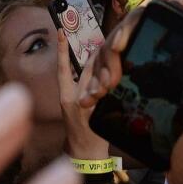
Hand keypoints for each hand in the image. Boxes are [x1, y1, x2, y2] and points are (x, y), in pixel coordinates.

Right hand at [57, 29, 106, 158]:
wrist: (85, 151)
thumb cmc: (81, 126)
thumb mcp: (76, 104)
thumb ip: (83, 86)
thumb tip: (94, 64)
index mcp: (65, 95)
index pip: (62, 68)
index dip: (62, 50)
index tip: (61, 32)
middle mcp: (73, 99)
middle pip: (87, 70)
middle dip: (98, 56)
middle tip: (108, 43)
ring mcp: (86, 106)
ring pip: (100, 80)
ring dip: (110, 72)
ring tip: (118, 62)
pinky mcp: (99, 113)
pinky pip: (109, 94)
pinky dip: (115, 86)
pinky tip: (122, 81)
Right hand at [80, 7, 182, 183]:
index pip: (170, 23)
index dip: (140, 22)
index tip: (120, 44)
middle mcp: (179, 65)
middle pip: (138, 35)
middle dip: (114, 50)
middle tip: (106, 81)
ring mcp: (158, 81)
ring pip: (121, 55)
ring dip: (102, 68)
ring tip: (95, 94)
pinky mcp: (142, 98)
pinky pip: (116, 79)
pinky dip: (98, 85)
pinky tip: (89, 100)